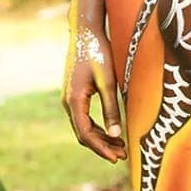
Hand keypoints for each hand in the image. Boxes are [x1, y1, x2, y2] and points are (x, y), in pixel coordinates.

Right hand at [63, 24, 125, 163]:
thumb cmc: (98, 53)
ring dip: (101, 138)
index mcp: (74, 100)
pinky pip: (85, 118)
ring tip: (120, 147)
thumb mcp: (108, 81)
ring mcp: (70, 99)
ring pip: (84, 127)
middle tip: (122, 156)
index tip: (117, 158)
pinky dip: (97, 127)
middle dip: (102, 146)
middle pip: (83, 134)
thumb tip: (116, 134)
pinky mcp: (75, 94)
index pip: (86, 134)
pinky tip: (111, 131)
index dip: (101, 148)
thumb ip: (111, 108)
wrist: (85, 33)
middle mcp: (68, 102)